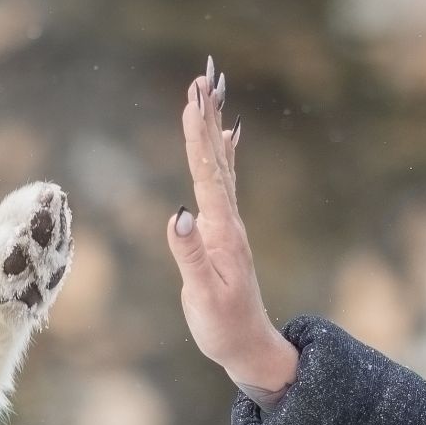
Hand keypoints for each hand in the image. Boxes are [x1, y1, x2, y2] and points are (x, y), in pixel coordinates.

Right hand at [164, 58, 297, 394]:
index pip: (206, 173)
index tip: (192, 98)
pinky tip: (227, 137)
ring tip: (209, 95)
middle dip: (206, 118)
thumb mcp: (204, 294)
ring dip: (212, 129)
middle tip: (202, 78)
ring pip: (219, 166)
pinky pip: (222, 183)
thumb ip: (190, 255)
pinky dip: (221, 155)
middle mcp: (228, 221)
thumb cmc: (223, 326)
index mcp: (221, 230)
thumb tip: (177, 214)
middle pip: (215, 159)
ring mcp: (228, 226)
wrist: (248, 347)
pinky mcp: (224, 235)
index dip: (197, 135)